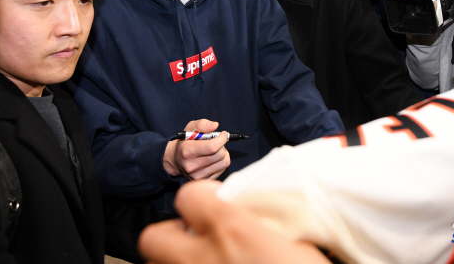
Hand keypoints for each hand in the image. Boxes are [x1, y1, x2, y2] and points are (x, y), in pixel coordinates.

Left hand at [138, 180, 329, 263]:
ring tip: (208, 260)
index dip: (200, 198)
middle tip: (200, 240)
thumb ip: (267, 221)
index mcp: (232, 229)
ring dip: (178, 259)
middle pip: (153, 237)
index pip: (188, 195)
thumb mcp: (299, 241)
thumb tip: (253, 212)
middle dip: (173, 235)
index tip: (217, 204)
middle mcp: (204, 257)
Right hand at [163, 119, 230, 179]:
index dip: (222, 139)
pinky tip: (213, 158)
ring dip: (224, 153)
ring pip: (224, 162)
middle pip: (220, 155)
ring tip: (215, 150)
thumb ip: (202, 124)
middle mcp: (191, 166)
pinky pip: (223, 169)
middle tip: (217, 142)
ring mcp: (197, 175)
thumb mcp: (190, 128)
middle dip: (222, 145)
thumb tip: (215, 125)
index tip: (223, 134)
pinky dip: (221, 162)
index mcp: (187, 151)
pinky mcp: (203, 180)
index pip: (212, 147)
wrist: (175, 159)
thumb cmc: (185, 141)